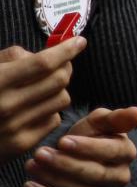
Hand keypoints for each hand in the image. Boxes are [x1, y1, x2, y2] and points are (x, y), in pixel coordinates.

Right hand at [0, 39, 81, 156]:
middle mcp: (5, 105)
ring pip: (62, 99)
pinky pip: (54, 119)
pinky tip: (35, 109)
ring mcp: (14, 127)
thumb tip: (48, 53)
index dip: (66, 50)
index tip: (79, 42)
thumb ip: (13, 58)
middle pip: (59, 80)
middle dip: (65, 68)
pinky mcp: (21, 144)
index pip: (42, 63)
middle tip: (62, 64)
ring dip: (58, 90)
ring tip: (43, 89)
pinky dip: (50, 111)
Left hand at [25, 106, 136, 186]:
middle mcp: (121, 177)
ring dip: (54, 180)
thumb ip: (114, 117)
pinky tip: (29, 186)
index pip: (111, 151)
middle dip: (65, 164)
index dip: (87, 148)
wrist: (79, 161)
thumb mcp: (98, 123)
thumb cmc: (89, 137)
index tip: (62, 141)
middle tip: (39, 154)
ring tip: (31, 166)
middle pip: (96, 174)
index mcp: (126, 152)